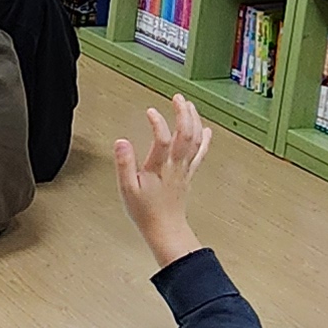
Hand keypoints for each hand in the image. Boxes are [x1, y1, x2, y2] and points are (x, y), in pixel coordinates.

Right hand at [113, 94, 211, 269]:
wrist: (165, 229)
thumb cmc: (146, 212)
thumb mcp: (127, 189)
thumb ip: (124, 164)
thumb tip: (121, 142)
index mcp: (159, 169)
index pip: (163, 140)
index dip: (158, 123)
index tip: (150, 111)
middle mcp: (175, 166)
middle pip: (186, 135)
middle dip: (183, 113)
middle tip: (178, 98)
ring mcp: (185, 169)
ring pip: (195, 141)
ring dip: (194, 121)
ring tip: (189, 106)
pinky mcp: (189, 174)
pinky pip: (201, 154)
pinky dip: (205, 139)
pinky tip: (206, 129)